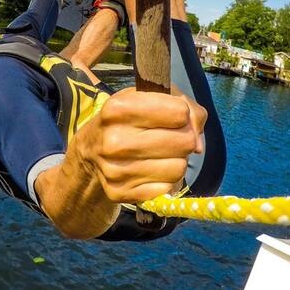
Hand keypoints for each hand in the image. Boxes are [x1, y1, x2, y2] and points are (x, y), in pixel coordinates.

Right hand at [74, 87, 206, 203]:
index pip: (179, 112)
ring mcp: (115, 170)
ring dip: (177, 159)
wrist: (90, 149)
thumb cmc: (126, 118)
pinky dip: (165, 179)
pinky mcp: (119, 193)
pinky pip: (166, 188)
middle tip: (173, 136)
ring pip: (178, 168)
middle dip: (185, 137)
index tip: (174, 114)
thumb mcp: (148, 97)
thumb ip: (184, 106)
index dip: (183, 113)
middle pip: (184, 141)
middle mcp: (114, 140)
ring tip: (162, 152)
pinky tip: (152, 168)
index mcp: (118, 108)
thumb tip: (199, 144)